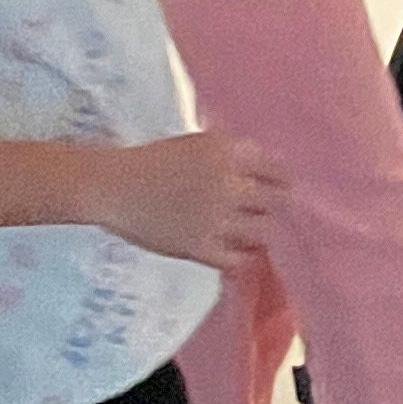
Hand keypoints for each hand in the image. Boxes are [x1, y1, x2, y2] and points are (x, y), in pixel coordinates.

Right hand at [104, 126, 285, 268]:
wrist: (115, 187)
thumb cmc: (153, 160)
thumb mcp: (198, 144)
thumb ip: (231, 155)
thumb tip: (262, 170)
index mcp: (227, 154)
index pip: (276, 169)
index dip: (284, 180)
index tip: (287, 187)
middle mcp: (228, 185)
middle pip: (276, 201)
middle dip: (279, 206)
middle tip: (277, 212)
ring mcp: (215, 219)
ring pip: (262, 231)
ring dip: (262, 231)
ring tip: (259, 233)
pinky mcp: (200, 248)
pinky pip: (236, 260)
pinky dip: (242, 258)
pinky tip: (240, 254)